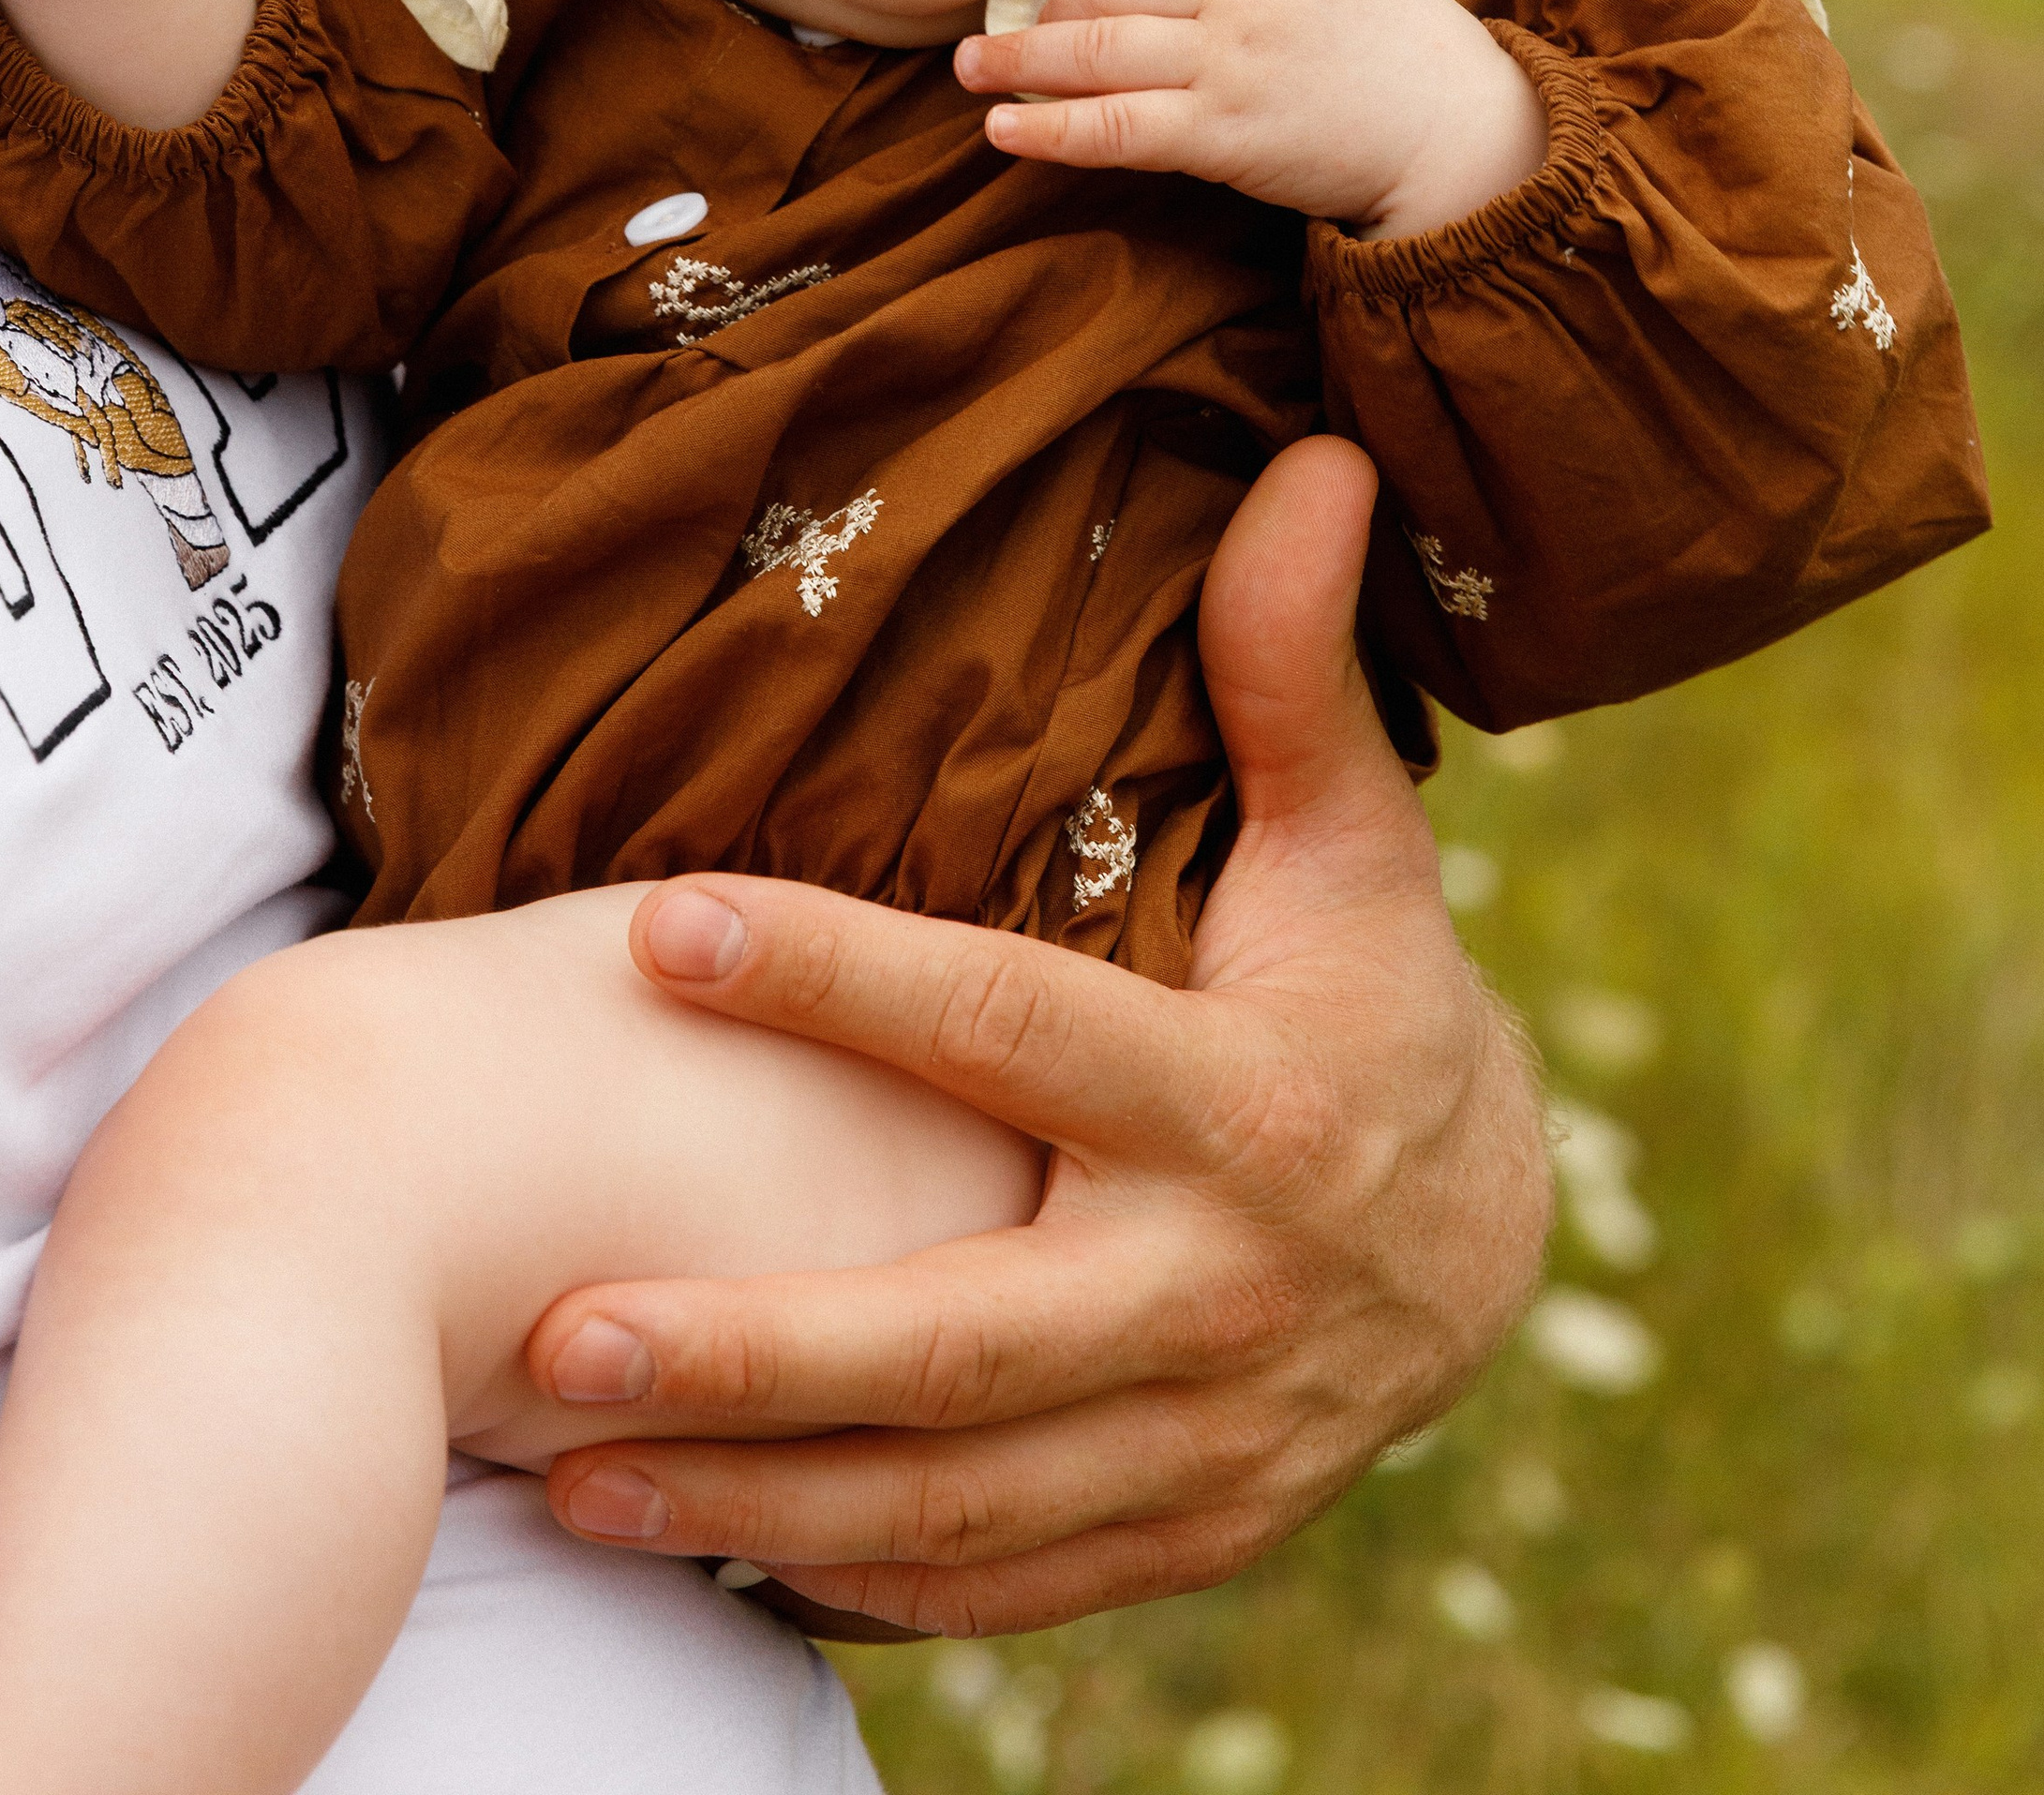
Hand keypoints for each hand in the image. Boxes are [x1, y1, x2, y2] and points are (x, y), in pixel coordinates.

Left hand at [525, 439, 1552, 1634]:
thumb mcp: (1353, 840)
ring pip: (954, 1500)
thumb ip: (1292, 671)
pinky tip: (694, 1543)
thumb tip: (1316, 460)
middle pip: (963, 1343)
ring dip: (751, 1493)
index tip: (657, 929)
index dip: (839, 979)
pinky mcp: (1180, 1535)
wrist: (1491, 1243)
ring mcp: (1202, 1444)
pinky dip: (849, 1575)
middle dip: (752, 1350)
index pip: (1012, 1031)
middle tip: (552, 1332)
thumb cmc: (1367, 995)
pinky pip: (1000, 1583)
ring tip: (558, 1466)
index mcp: (1242, 1105)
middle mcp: (1218, 1294)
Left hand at [953, 0, 1548, 239]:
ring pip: (1098, 48)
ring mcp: (1232, 55)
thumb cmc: (1403, 46)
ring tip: (972, 70)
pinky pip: (1115, 125)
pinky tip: (1003, 129)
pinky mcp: (1226, 131)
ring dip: (1021, 59)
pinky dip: (1049, 127)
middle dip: (1048, 5)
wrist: (1464, 133)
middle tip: (1008, 32)